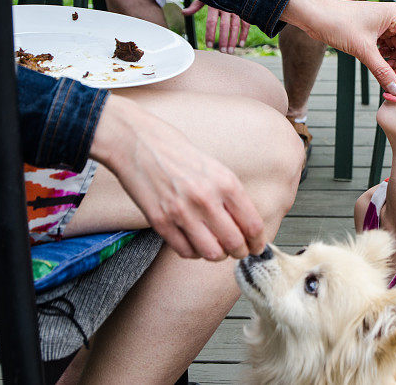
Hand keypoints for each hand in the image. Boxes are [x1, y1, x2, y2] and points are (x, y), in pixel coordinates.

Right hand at [90, 95, 264, 260]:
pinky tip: (194, 241)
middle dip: (240, 251)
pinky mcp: (160, 222)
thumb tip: (247, 224)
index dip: (258, 242)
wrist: (137, 142)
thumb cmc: (178, 153)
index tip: (257, 246)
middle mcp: (206, 199)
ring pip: (212, 253)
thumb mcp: (215, 167)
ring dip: (217, 254)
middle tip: (238, 250)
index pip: (252, 224)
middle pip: (234, 243)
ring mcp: (182, 212)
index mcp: (225, 183)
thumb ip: (231, 195)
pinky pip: (186, 251)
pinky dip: (193, 252)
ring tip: (215, 246)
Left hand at [183, 1, 250, 53]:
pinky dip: (244, 34)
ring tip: (230, 51)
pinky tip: (241, 44)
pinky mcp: (244, 9)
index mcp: (214, 4)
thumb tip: (183, 12)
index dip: (210, 35)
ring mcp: (236, 8)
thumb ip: (195, 6)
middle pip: (224, 26)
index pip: (211, 22)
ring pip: (235, 26)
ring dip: (233, 40)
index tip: (209, 46)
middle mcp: (226, 6)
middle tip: (222, 52)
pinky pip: (245, 23)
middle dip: (223, 40)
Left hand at [282, 0, 395, 94]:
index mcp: (395, 15)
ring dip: (389, 65)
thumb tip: (394, 87)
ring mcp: (381, 26)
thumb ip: (381, 70)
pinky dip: (381, 61)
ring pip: (394, 51)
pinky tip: (375, 68)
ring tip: (382, 77)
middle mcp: (391, 19)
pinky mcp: (371, 33)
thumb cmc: (337, 21)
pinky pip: (383, 50)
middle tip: (389, 83)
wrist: (314, 16)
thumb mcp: (362, 49)